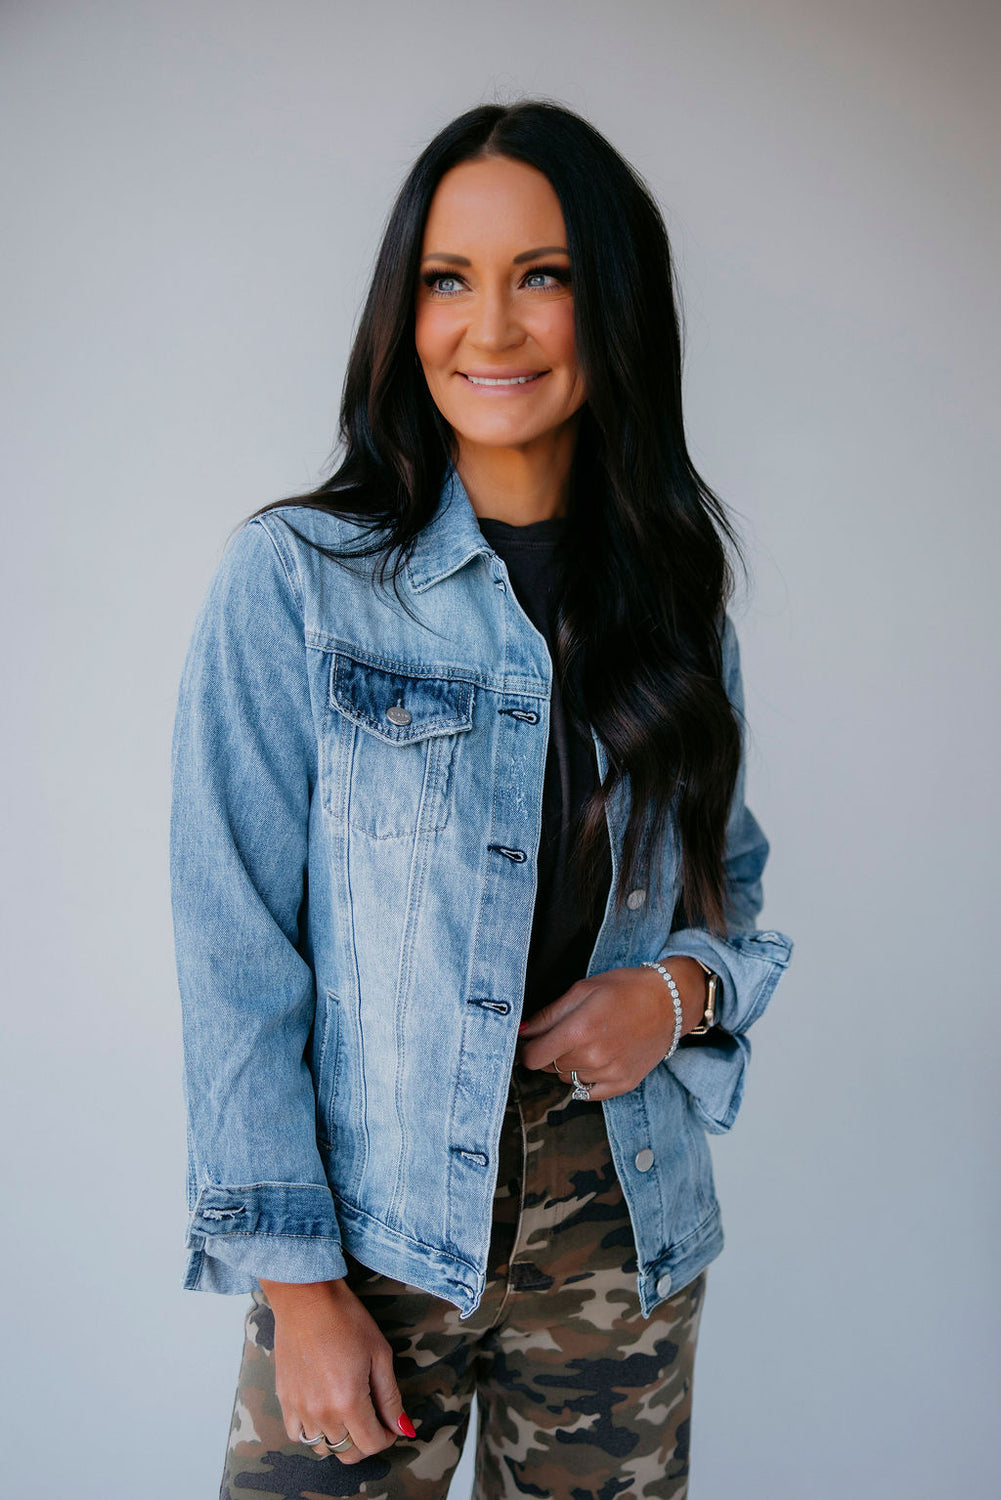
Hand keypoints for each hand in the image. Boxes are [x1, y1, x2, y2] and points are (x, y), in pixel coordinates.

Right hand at [258, 1278, 415, 1463]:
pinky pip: (298, 1435)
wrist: (306, 1298)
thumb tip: (403, 1428)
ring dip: (340, 1438)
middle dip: (366, 1442)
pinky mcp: (284, 1399)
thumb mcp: (379, 1354)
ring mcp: (299, 1408)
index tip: (390, 1422)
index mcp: (349, 1401)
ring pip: (323, 1447)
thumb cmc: (346, 1319)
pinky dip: (313, 1432)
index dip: (387, 1437)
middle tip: (373, 1419)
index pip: (371, 1444)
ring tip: (348, 1413)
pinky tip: (323, 1412)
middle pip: (347, 1453)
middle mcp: (322, 1412)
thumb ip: (390, 1397)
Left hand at [517, 958, 707, 1100]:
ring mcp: (609, 1074)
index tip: (535, 1041)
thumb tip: (522, 1031)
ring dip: (570, 1065)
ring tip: (589, 1042)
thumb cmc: (624, 990)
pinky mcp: (623, 1085)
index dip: (529, 1048)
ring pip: (568, 1079)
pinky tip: (597, 1060)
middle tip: (570, 1033)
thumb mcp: (582, 990)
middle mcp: (592, 1057)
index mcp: (579, 1030)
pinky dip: (587, 1079)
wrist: (668, 1003)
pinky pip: (588, 1093)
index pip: (533, 1057)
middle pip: (550, 1068)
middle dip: (552, 1052)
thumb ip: (548, 1015)